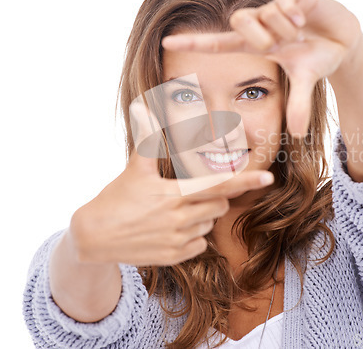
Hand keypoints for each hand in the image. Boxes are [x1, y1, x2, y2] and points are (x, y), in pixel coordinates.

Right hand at [69, 102, 273, 266]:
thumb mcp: (134, 169)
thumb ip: (147, 138)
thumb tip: (143, 106)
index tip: (268, 177)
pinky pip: (199, 243)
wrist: (94, 237)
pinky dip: (193, 234)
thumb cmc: (116, 198)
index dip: (245, 181)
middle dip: (214, 196)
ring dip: (202, 214)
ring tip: (175, 210)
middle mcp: (180, 219)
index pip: (219, 186)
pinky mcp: (174, 257)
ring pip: (210, 223)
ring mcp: (178, 240)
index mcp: (175, 194)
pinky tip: (172, 228)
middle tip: (190, 192)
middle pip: (219, 204)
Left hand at [161, 0, 362, 137]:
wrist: (343, 41)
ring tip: (301, 35)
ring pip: (265, 12)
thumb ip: (297, 105)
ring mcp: (277, 9)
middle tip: (275, 46)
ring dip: (285, 29)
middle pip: (239, 21)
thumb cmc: (316, 60)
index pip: (219, 43)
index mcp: (256, 45)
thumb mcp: (305, 83)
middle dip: (257, 36)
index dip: (194, 44)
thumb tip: (296, 134)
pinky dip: (292, 10)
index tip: (166, 44)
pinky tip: (303, 20)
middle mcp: (262, 25)